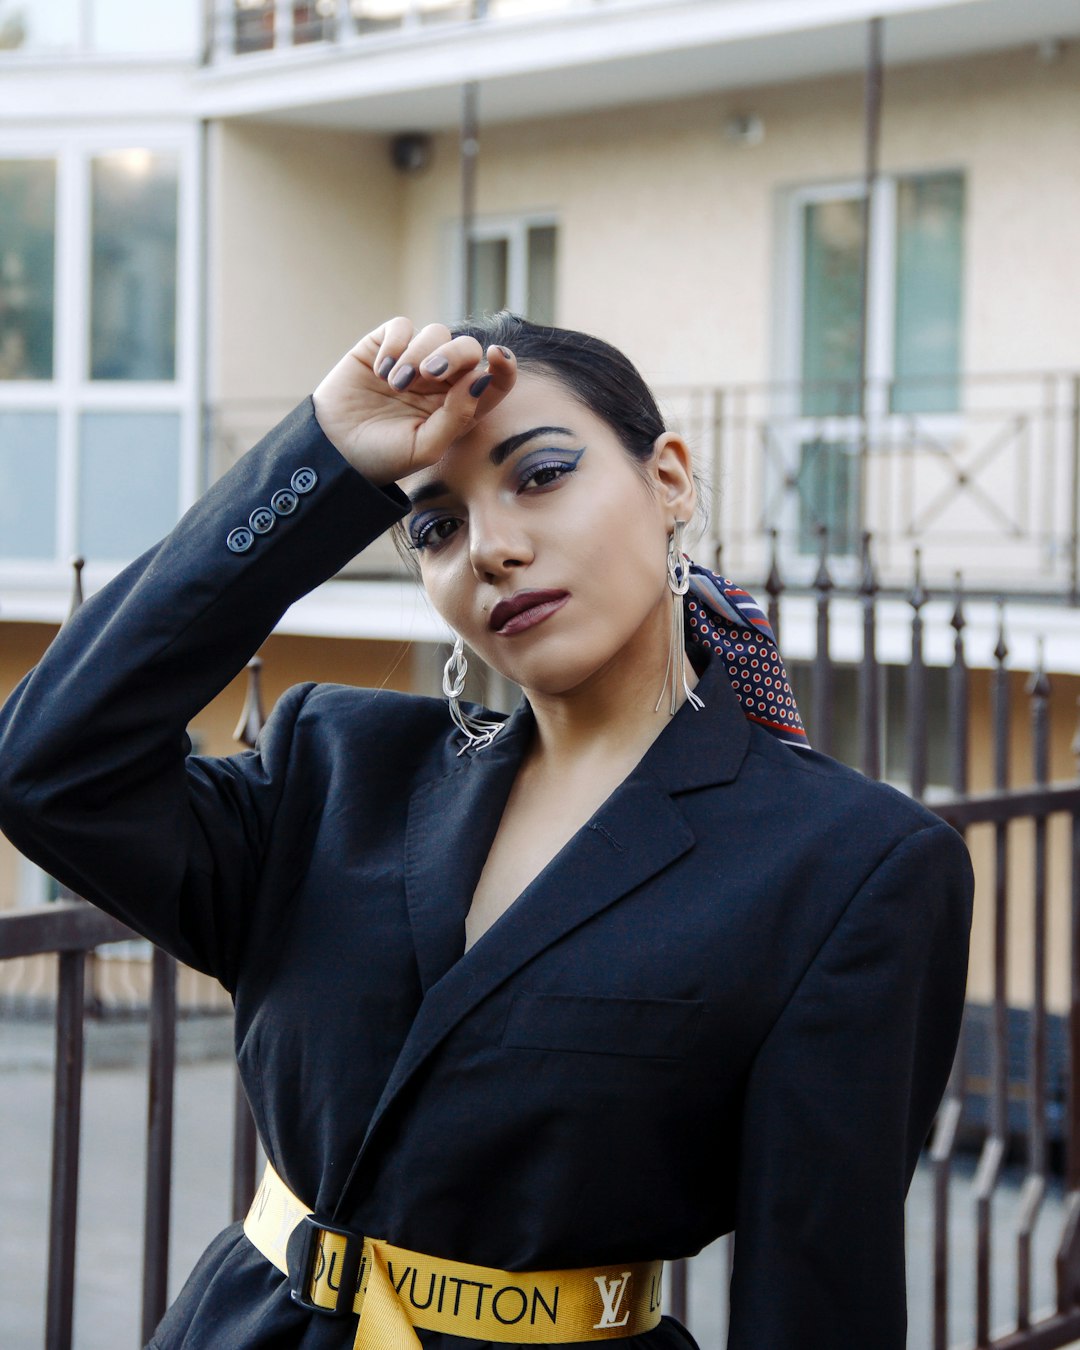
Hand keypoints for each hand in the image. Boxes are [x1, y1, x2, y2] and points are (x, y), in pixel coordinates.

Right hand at [312, 318, 515, 486]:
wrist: (333, 450)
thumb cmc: (382, 456)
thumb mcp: (425, 447)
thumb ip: (457, 417)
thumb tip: (480, 378)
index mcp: (459, 408)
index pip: (494, 381)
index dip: (504, 366)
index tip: (496, 357)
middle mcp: (441, 382)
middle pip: (467, 348)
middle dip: (455, 354)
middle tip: (430, 373)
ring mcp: (414, 361)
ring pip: (436, 332)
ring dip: (419, 354)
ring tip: (396, 383)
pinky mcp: (384, 347)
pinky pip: (402, 326)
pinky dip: (395, 343)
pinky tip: (380, 371)